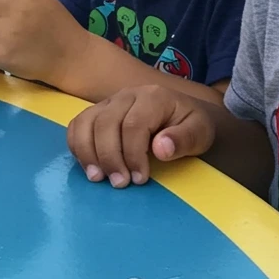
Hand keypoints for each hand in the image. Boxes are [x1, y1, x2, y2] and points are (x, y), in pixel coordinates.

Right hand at [67, 85, 215, 187]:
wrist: (186, 115)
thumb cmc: (192, 126)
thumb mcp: (200, 132)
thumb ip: (184, 139)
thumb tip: (160, 148)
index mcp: (154, 97)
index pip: (134, 125)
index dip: (133, 155)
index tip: (140, 178)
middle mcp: (128, 95)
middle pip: (106, 123)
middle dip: (110, 158)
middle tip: (120, 184)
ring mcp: (110, 102)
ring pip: (87, 123)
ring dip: (89, 153)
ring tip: (99, 178)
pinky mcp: (99, 112)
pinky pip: (78, 124)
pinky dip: (78, 145)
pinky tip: (89, 166)